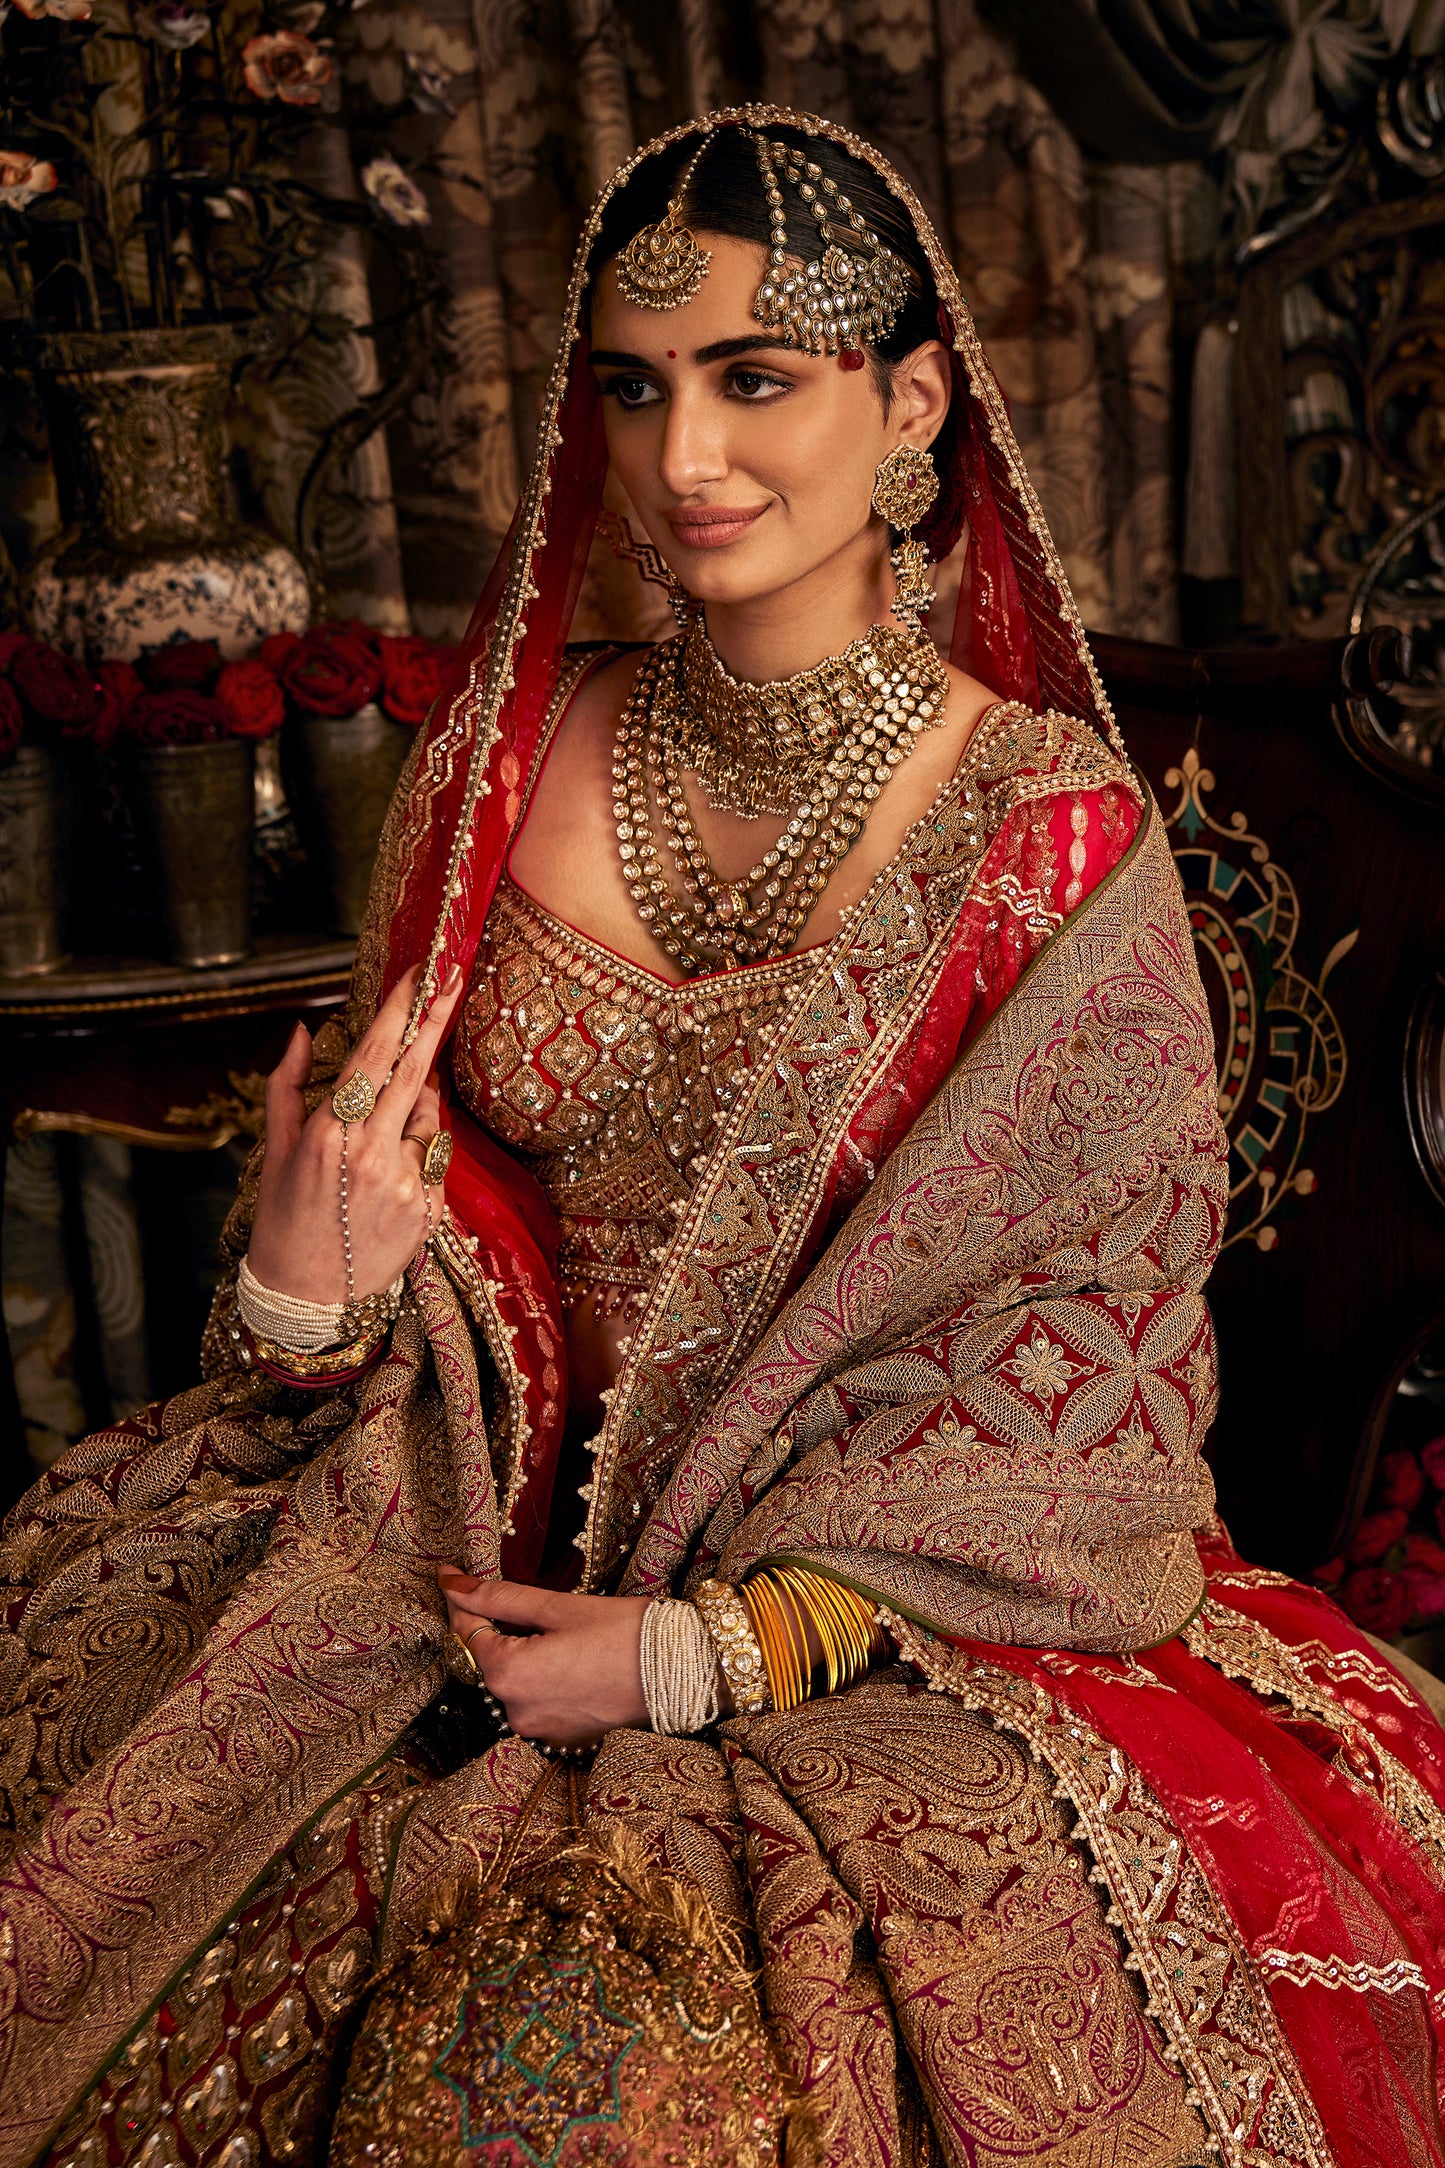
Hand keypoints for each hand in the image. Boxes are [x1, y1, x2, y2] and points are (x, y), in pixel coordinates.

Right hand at [247, 961, 464, 1304]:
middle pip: (417, 1070)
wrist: (308, 1295)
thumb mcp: (277, 1149)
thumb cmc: (285, 1216)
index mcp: (330, 1133)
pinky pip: (435, 1158)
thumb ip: (288, 1084)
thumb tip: (300, 1028)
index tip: (420, 972)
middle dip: (437, 1019)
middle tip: (456, 977)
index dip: (401, 1009)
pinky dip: (418, 1153)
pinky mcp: (431, 1208)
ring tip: (375, 1143)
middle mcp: (373, 1153)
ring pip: (428, 1117)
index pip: (374, 1055)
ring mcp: (408, 1182)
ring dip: (412, 1109)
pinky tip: (387, 1180)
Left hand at [439, 1574, 650, 1745]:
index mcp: (509, 1674)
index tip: (450, 1574)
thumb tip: (453, 1584)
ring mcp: (538, 1731)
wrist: (682, 1672)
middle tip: (509, 1595)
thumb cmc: (625, 1632)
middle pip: (485, 1660)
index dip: (459, 1601)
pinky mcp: (560, 1740)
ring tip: (547, 1627)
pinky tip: (563, 1657)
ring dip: (514, 1654)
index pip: (465, 1634)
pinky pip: (533, 1702)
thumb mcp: (559, 1606)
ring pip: (508, 1683)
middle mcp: (515, 1712)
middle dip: (490, 1627)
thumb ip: (500, 1597)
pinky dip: (537, 1678)